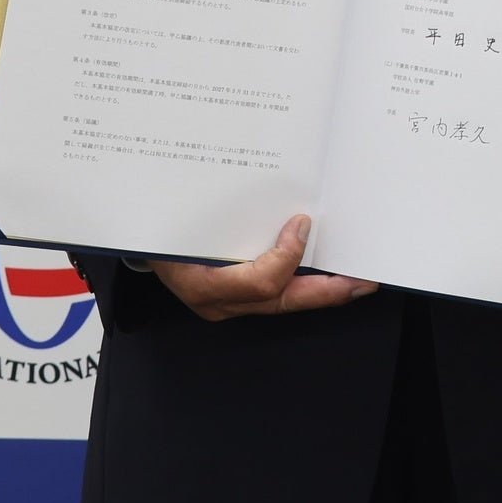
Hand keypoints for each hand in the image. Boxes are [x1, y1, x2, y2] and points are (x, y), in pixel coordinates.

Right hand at [149, 214, 377, 321]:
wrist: (137, 239)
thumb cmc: (156, 227)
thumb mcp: (177, 219)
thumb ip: (215, 212)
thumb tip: (268, 198)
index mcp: (201, 283)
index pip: (259, 282)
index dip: (288, 256)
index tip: (303, 224)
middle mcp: (218, 301)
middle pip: (282, 301)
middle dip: (327, 293)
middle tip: (363, 281)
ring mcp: (227, 304)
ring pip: (284, 302)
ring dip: (321, 290)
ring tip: (354, 278)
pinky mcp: (235, 299)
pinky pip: (276, 295)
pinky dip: (302, 283)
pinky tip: (325, 272)